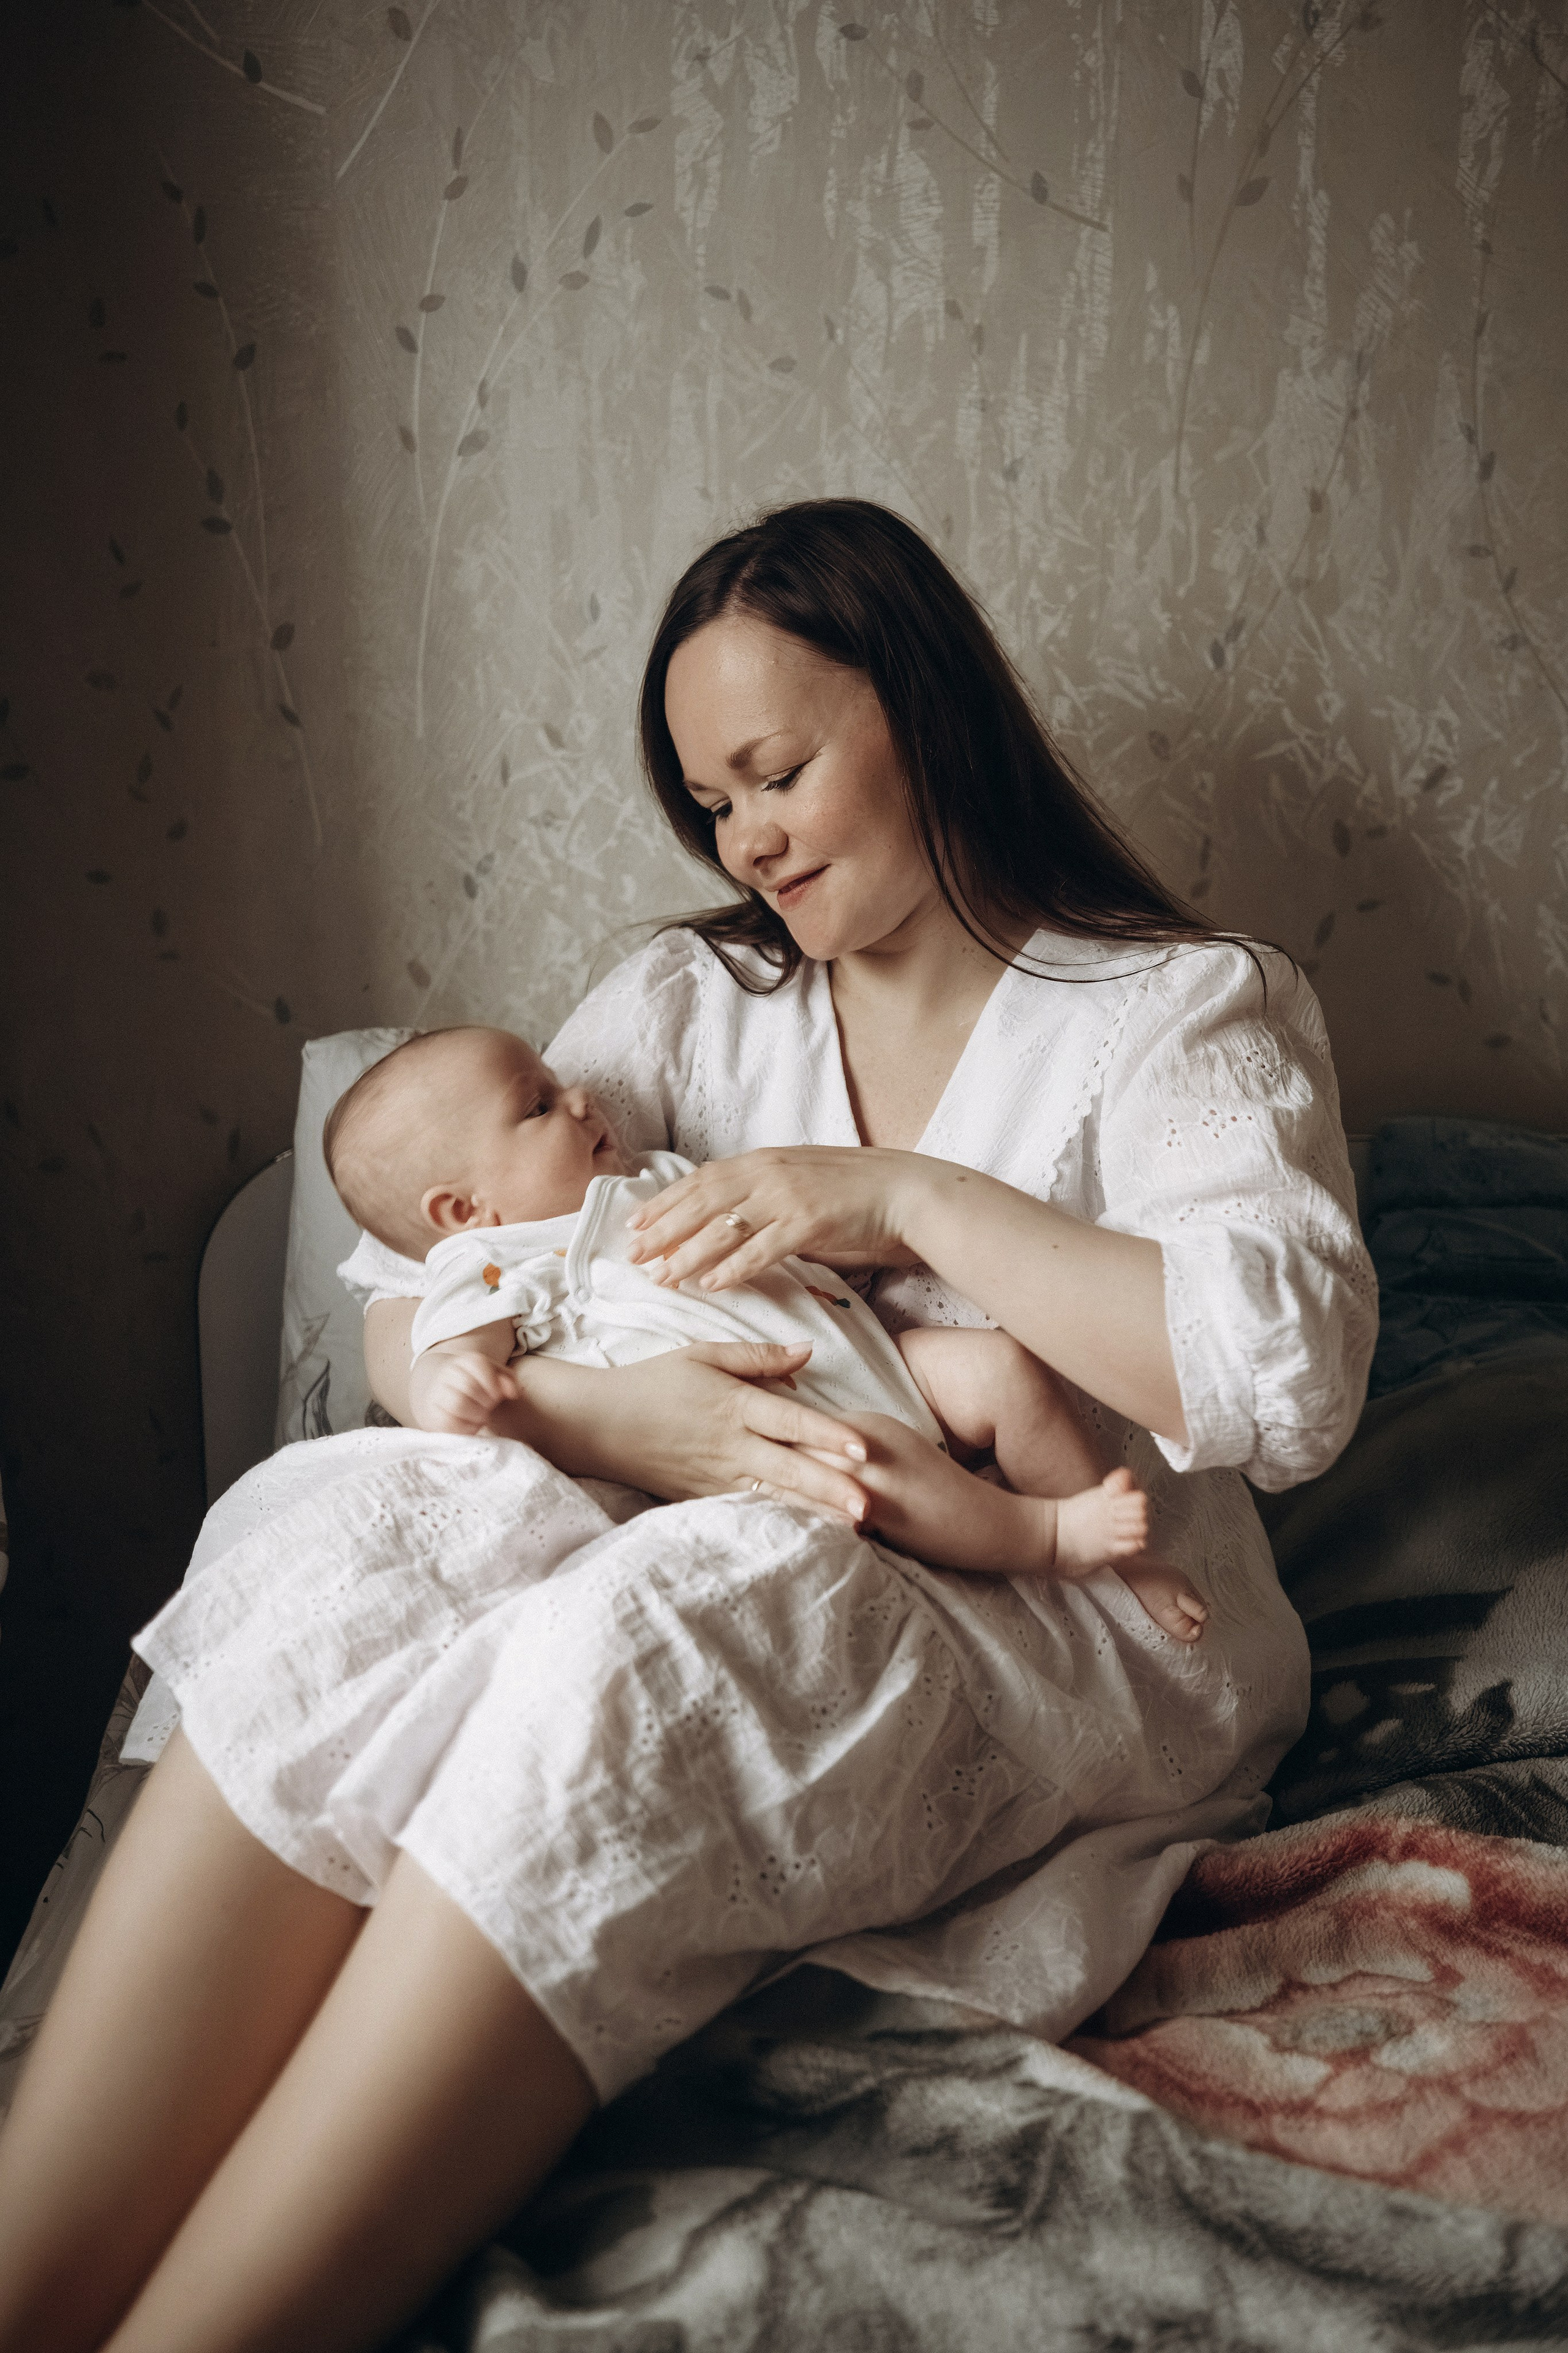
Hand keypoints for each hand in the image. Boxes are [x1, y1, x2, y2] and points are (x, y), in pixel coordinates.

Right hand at [408, 1347, 521, 1437]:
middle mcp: (447, 1374)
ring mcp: (436, 1394)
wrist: (448, 1397)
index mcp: (463, 1360)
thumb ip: (508, 1380)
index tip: (497, 1395)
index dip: (492, 1382)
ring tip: (480, 1416)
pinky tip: (470, 1425)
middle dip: (486, 1401)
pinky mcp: (432, 1416)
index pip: (478, 1363)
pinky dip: (465, 1428)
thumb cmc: (479, 1387)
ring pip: (457, 1404)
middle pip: (469, 1386)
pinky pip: (448, 1423)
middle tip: (488, 1407)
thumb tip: (513, 1392)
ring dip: (476, 1414)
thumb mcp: (496, 1377)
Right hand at [502, 1341, 873, 1520]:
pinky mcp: (705, 1497)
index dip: (830, 1434)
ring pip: (777, 1496)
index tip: (865, 1447)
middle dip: (833, 1488)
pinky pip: (751, 1509)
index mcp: (733, 1405)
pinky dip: (783, 1519)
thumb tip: (808, 1351)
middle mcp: (730, 1445)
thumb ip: (758, 1357)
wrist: (598, 1424)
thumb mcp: (704, 1355)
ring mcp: (718, 1477)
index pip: (791, 1422)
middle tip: (872, 1504)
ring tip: (856, 1526)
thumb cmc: (654, 1382)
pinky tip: (813, 1531)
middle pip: (791, 1468)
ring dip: (816, 1511)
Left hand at [625, 1146, 927, 1291]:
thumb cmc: (854, 1190)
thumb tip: (728, 1214)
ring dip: (689, 1255)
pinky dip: (734, 1268)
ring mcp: (789, 1197)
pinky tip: (711, 1285)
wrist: (906, 1191)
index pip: (700, 1180)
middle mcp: (769, 1173)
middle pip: (702, 1202)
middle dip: (664, 1230)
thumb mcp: (799, 1178)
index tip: (635, 1224)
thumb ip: (763, 1191)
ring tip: (663, 1278)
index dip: (664, 1202)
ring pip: (724, 1228)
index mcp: (763, 1160)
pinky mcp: (811, 1224)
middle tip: (633, 1257)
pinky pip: (762, 1249)